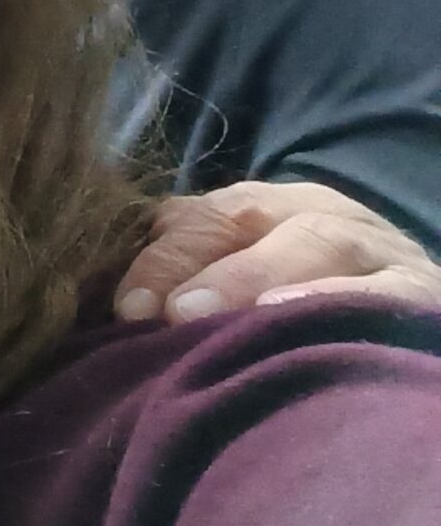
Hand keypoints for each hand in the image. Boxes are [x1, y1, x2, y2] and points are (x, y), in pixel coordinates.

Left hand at [115, 179, 440, 322]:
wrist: (406, 313)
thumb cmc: (305, 305)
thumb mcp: (248, 277)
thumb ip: (190, 274)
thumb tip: (114, 306)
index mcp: (262, 207)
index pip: (199, 216)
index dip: (160, 257)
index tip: (126, 308)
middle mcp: (314, 214)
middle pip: (246, 218)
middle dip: (197, 263)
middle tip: (166, 313)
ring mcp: (372, 248)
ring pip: (315, 241)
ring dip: (259, 275)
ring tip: (215, 314)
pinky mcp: (419, 290)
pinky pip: (382, 289)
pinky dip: (337, 299)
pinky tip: (297, 317)